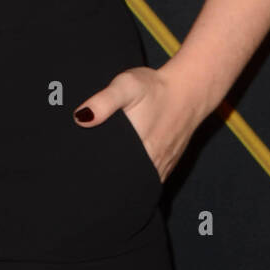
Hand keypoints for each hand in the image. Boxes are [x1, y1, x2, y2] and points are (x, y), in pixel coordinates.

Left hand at [72, 63, 203, 183]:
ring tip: (105, 173)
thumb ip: (103, 102)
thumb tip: (80, 118)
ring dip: (123, 181)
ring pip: (138, 183)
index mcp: (138, 149)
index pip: (112, 174)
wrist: (188, 89)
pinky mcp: (167, 165)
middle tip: (89, 171)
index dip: (96, 175)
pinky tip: (127, 169)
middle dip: (107, 181)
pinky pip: (150, 179)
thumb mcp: (126, 86)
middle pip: (124, 182)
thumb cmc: (155, 88)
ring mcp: (161, 167)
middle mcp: (151, 163)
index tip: (82, 171)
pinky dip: (138, 178)